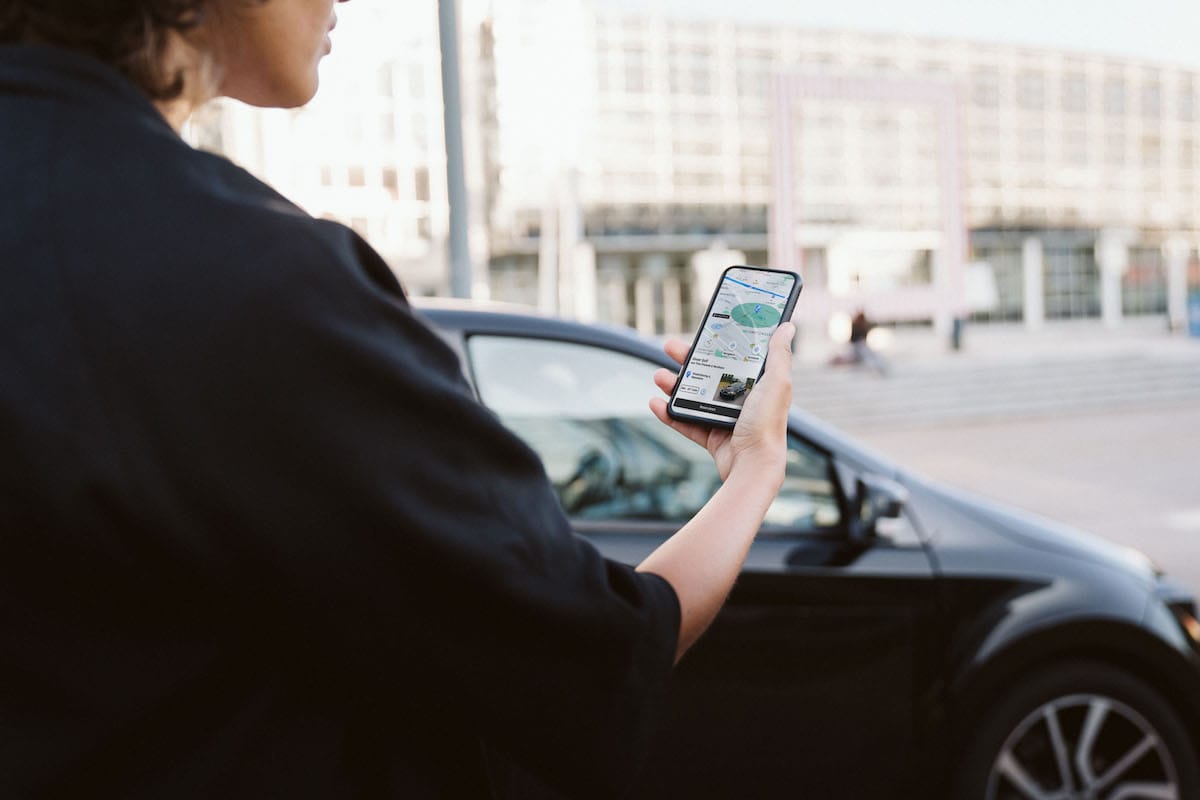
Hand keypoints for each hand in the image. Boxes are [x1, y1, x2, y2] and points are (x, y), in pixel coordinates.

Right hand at [649, 323, 794, 483]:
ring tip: (659, 376)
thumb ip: (778, 355)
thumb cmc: (768, 425)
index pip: (733, 357)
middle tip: (669, 347)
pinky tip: (656, 403)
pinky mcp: (711, 437)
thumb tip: (787, 326)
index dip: (716, 343)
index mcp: (756, 384)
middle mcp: (741, 400)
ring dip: (673, 384)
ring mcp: (724, 418)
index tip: (702, 330)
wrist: (753, 466)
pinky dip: (669, 413)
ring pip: (693, 397)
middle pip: (708, 373)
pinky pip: (685, 422)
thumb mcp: (777, 383)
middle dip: (686, 359)